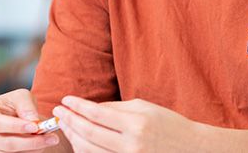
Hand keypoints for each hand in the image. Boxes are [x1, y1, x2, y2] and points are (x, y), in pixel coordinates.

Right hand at [0, 88, 60, 151]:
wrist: (15, 116)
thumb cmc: (16, 104)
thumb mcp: (21, 96)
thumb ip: (26, 105)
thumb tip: (32, 120)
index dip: (15, 126)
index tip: (35, 126)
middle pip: (5, 143)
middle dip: (31, 141)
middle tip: (52, 137)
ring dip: (32, 149)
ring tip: (49, 140)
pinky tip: (40, 146)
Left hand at [53, 95, 199, 151]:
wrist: (190, 148)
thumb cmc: (169, 124)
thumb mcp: (146, 108)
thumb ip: (117, 107)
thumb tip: (90, 108)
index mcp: (137, 123)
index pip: (98, 113)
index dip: (78, 106)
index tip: (66, 99)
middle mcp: (131, 144)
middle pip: (89, 132)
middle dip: (70, 120)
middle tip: (58, 111)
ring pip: (88, 149)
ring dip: (72, 136)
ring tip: (65, 124)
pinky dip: (83, 150)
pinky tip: (78, 140)